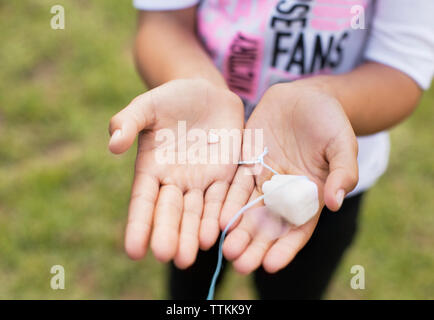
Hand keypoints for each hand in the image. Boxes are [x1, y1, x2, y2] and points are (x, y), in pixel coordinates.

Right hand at [109, 79, 243, 267]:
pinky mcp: (226, 175)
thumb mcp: (147, 105)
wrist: (207, 92)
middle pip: (171, 213)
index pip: (143, 201)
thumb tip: (114, 144)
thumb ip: (128, 122)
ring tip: (191, 256)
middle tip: (167, 257)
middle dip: (168, 235)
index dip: (138, 225)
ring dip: (194, 234)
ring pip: (197, 212)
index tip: (133, 251)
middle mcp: (176, 181)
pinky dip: (219, 215)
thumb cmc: (171, 99)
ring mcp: (201, 181)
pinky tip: (216, 234)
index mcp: (152, 169)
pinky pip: (223, 198)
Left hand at [219, 82, 357, 273]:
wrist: (304, 96)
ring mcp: (263, 179)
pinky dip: (227, 202)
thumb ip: (342, 172)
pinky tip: (216, 217)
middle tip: (239, 264)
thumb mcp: (343, 143)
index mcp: (310, 194)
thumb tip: (335, 203)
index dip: (285, 248)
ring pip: (248, 210)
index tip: (271, 265)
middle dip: (255, 246)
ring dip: (237, 230)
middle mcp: (284, 193)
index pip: (298, 228)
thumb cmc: (330, 120)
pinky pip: (235, 185)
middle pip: (269, 225)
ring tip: (226, 249)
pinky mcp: (246, 163)